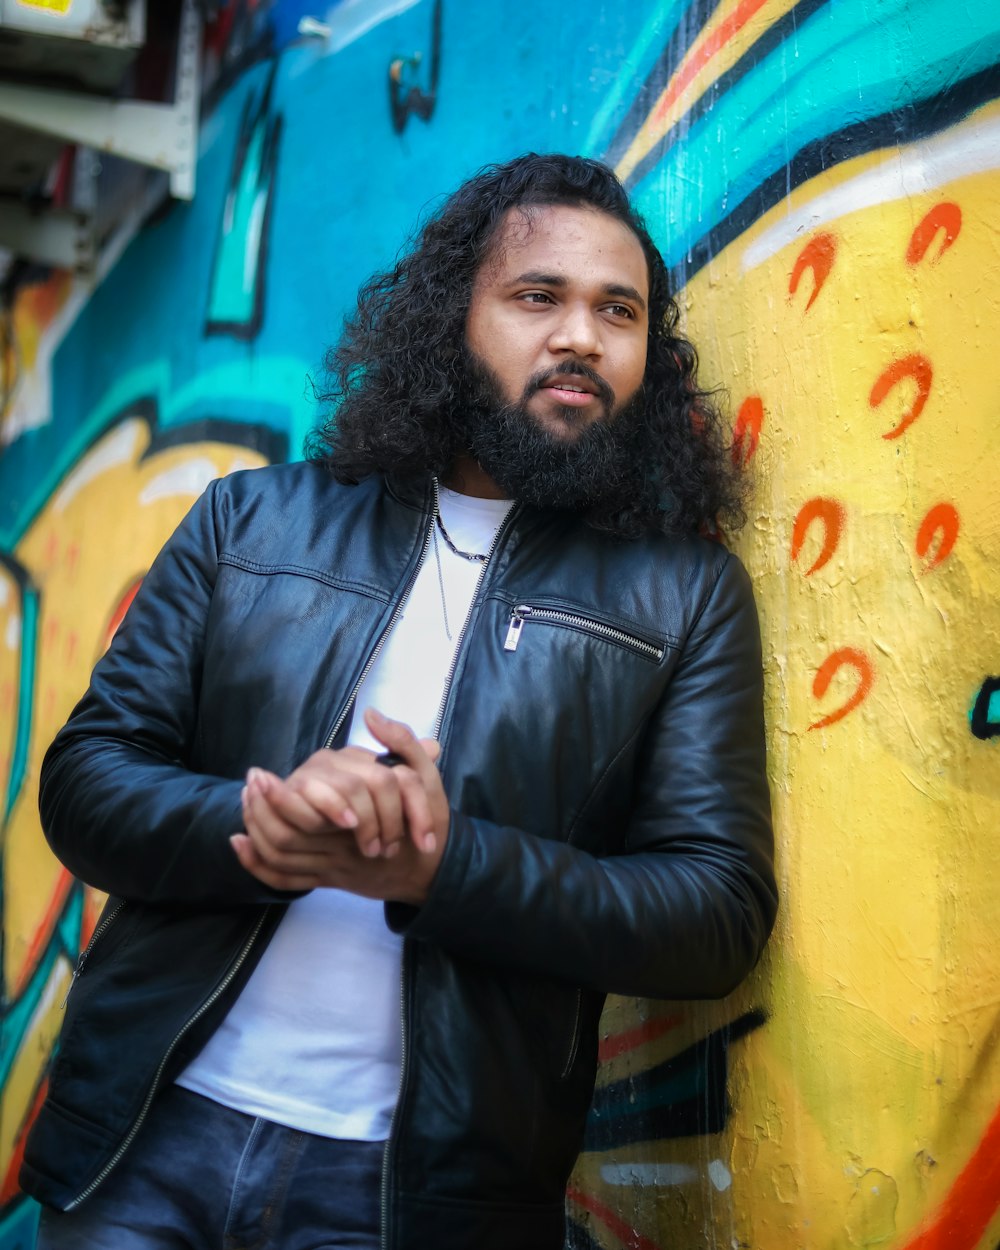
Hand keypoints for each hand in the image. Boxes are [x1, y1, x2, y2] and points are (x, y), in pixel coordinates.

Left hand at [230, 709, 449, 902]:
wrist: (436, 871)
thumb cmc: (431, 823)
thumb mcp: (426, 778)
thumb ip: (402, 744)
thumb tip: (372, 715)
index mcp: (360, 825)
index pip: (308, 815)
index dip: (280, 797)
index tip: (260, 774)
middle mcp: (341, 850)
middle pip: (287, 839)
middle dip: (260, 811)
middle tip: (246, 785)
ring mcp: (332, 867)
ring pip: (283, 858)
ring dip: (257, 830)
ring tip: (243, 802)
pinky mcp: (328, 879)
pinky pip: (287, 879)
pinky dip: (258, 866)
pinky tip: (241, 843)